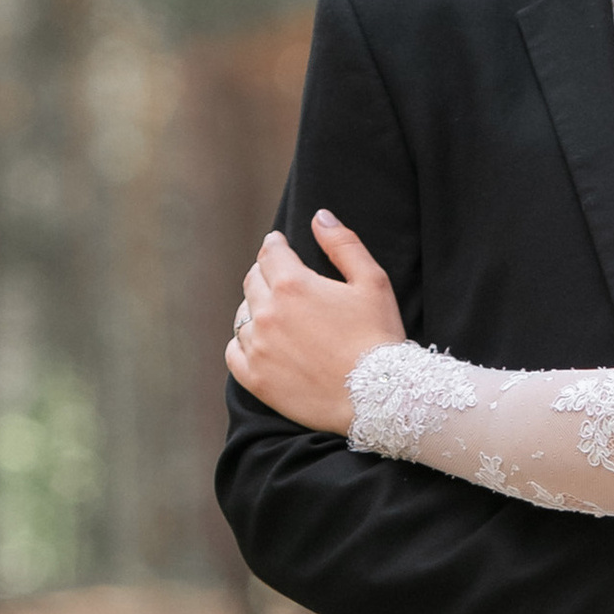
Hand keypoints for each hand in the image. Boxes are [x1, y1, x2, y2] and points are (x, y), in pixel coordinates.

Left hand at [226, 211, 404, 434]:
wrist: (378, 397)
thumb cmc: (379, 337)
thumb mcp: (372, 282)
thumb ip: (343, 244)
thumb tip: (319, 216)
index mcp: (292, 284)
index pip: (270, 253)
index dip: (275, 245)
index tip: (279, 245)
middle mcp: (267, 313)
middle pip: (252, 281)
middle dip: (265, 274)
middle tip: (279, 279)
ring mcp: (258, 347)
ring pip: (242, 316)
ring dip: (255, 309)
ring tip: (274, 314)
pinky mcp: (256, 379)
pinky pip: (234, 352)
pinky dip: (242, 343)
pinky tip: (259, 343)